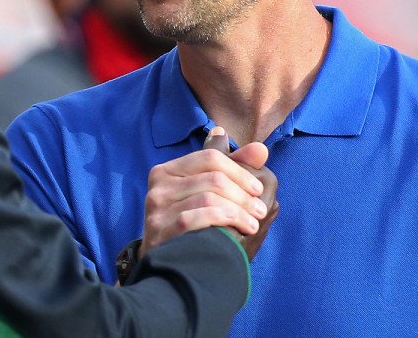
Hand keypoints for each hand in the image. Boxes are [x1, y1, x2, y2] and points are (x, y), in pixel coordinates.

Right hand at [140, 127, 272, 256]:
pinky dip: (228, 220)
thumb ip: (232, 169)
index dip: (239, 171)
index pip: (210, 157)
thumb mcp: (209, 194)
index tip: (257, 188)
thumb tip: (260, 149)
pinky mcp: (161, 229)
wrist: (172, 268)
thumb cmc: (195, 227)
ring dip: (240, 210)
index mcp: (167, 170)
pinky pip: (201, 216)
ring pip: (210, 197)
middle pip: (213, 177)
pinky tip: (244, 229)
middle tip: (260, 209)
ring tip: (253, 223)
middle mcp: (159, 186)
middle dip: (243, 194)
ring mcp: (157, 208)